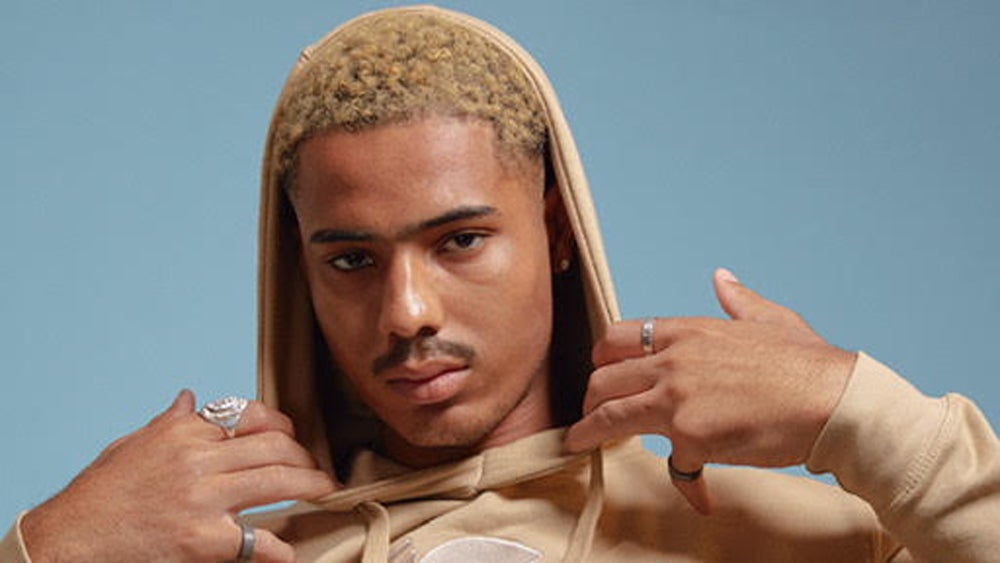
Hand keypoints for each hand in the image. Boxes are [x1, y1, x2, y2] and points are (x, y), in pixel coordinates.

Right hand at [21, 390, 338, 561]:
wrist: (68, 542)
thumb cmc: (98, 496)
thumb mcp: (131, 446)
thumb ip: (168, 421)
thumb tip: (190, 397)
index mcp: (184, 432)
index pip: (251, 415)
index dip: (282, 425)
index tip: (292, 436)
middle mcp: (199, 458)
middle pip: (275, 445)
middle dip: (304, 456)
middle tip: (317, 469)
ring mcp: (204, 498)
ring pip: (279, 481)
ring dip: (311, 486)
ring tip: (324, 492)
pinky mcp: (204, 540)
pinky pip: (258, 541)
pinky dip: (280, 549)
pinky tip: (290, 551)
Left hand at [564, 269, 854, 512]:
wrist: (834, 401)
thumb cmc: (808, 364)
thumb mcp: (770, 318)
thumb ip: (738, 300)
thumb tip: (722, 279)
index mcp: (687, 331)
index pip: (617, 337)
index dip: (601, 358)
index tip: (600, 372)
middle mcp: (673, 361)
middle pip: (602, 378)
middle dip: (589, 399)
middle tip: (588, 414)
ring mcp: (677, 400)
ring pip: (610, 417)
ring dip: (589, 433)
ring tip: (579, 444)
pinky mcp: (691, 437)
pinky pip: (673, 465)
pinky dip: (686, 482)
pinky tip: (700, 494)